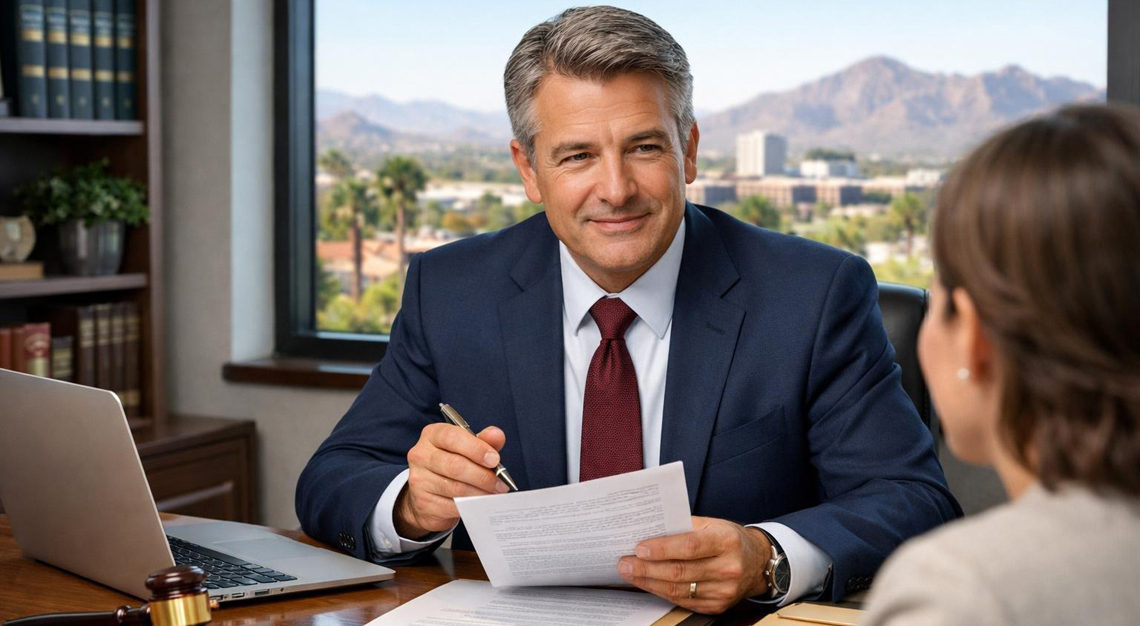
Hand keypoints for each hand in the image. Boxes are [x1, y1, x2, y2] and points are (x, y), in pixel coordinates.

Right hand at [394, 423, 507, 538]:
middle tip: (500, 483)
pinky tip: (481, 503)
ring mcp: (419, 480)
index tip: (495, 459)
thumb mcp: (467, 448)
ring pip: (456, 488)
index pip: (452, 437)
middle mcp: (421, 455)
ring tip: (495, 494)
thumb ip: (484, 440)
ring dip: (480, 492)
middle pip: (455, 465)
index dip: (476, 448)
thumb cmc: (452, 464)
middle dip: (483, 476)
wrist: (430, 494)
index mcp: (432, 435)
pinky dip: (471, 505)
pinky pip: (452, 506)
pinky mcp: (423, 503)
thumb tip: (497, 435)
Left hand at [618, 516, 772, 614]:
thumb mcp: (713, 524)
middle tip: (624, 563)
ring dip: (649, 582)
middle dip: (647, 568)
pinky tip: (648, 584)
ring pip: (678, 590)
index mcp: (726, 541)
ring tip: (630, 573)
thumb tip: (650, 530)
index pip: (690, 546)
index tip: (639, 548)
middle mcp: (728, 568)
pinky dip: (661, 592)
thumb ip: (684, 526)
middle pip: (680, 571)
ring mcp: (724, 591)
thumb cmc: (729, 539)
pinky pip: (683, 601)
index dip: (662, 549)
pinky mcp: (718, 606)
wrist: (757, 562)